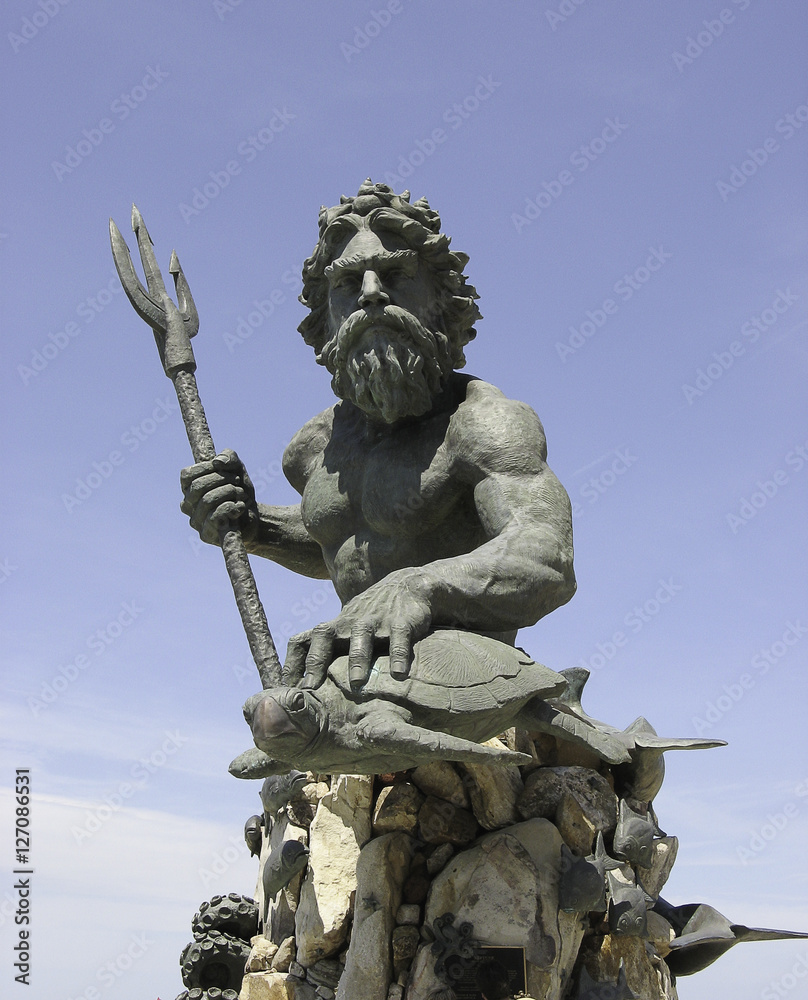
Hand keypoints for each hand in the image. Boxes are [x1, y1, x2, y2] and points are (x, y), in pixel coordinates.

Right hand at [180, 449, 258, 544]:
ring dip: (230, 493)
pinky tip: (240, 507)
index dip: (206, 468)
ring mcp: (196, 521)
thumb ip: (229, 457)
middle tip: (237, 482)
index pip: (187, 475)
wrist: (255, 516)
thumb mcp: (237, 469)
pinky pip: (215, 517)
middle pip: (198, 486)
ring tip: (241, 495)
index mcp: (189, 488)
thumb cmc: (240, 491)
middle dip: (223, 479)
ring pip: (207, 500)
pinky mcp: (206, 534)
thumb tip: (217, 461)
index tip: (224, 468)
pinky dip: (231, 508)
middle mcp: (188, 505)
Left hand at [283, 569, 432, 689]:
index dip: (292, 663)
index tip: (287, 688)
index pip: (303, 641)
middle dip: (316, 661)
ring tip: (356, 683)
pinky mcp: (402, 620)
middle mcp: (350, 622)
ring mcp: (375, 620)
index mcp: (334, 627)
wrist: (408, 585)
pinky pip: (398, 637)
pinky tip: (399, 674)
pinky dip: (398, 655)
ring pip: (361, 636)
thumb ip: (331, 650)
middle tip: (311, 687)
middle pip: (325, 636)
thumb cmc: (372, 616)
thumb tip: (308, 686)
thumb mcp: (348, 628)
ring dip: (357, 659)